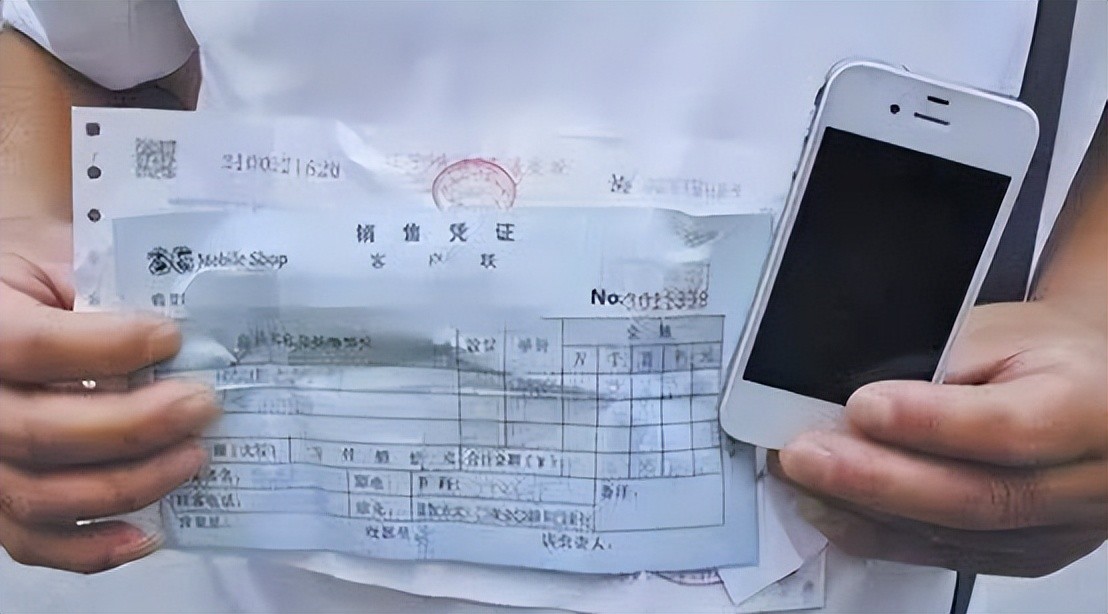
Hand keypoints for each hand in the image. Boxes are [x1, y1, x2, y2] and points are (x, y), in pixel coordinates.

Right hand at [0, 220, 218, 572]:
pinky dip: (93, 548)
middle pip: (41, 432)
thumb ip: (105, 285)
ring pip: (42, 495)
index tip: (172, 336)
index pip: (35, 347)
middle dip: (135, 425)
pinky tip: (151, 532)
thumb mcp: (56, 256)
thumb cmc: (34, 278)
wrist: (4, 300)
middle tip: (203, 405)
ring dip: (130, 484)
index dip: (108, 347)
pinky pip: (33, 541)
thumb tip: (184, 329)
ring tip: (194, 456)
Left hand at [773, 301, 1107, 576]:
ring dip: (864, 510)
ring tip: (802, 479)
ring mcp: (1056, 529)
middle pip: (975, 497)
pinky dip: (877, 534)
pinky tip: (831, 510)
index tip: (862, 406)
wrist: (1091, 394)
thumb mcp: (1000, 333)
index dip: (929, 422)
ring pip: (953, 536)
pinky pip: (943, 556)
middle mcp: (1082, 482)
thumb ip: (940, 362)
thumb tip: (856, 398)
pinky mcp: (1025, 554)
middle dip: (874, 480)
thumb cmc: (1045, 356)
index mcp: (1084, 408)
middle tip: (804, 455)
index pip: (1008, 428)